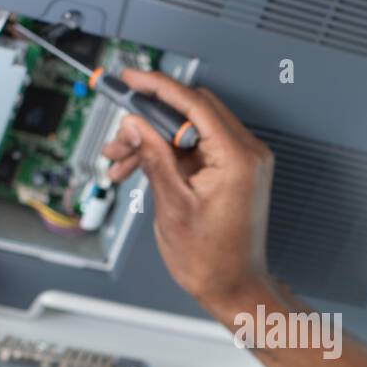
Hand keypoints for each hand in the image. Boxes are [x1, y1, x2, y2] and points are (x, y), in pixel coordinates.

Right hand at [101, 70, 274, 319]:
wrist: (234, 287)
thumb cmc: (213, 261)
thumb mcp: (172, 205)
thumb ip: (153, 157)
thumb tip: (136, 124)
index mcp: (237, 158)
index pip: (194, 104)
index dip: (157, 87)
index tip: (131, 78)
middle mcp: (246, 154)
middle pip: (191, 112)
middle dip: (148, 119)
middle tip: (119, 132)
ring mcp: (242, 162)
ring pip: (189, 130)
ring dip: (153, 139)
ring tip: (121, 160)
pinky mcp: (233, 172)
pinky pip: (195, 148)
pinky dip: (167, 153)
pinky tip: (139, 167)